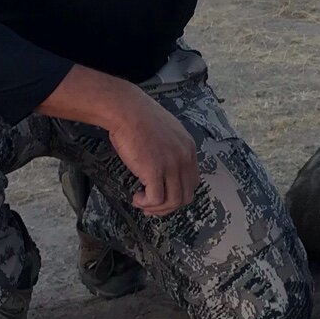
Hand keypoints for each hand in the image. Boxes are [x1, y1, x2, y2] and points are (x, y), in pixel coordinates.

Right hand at [107, 93, 199, 215]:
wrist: (126, 110)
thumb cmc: (139, 118)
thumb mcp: (166, 132)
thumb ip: (170, 149)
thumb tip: (163, 169)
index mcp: (189, 148)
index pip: (193, 181)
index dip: (178, 193)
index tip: (163, 196)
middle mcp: (184, 157)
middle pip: (186, 195)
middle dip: (168, 206)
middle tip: (151, 206)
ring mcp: (172, 164)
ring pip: (173, 201)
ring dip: (157, 208)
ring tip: (142, 202)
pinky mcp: (155, 170)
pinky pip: (156, 199)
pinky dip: (146, 203)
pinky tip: (136, 197)